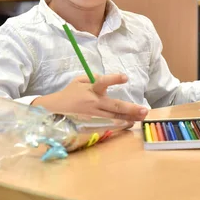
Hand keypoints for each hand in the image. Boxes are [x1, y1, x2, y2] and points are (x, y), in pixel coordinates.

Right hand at [32, 73, 147, 120]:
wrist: (56, 108)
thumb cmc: (69, 92)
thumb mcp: (79, 79)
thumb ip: (94, 77)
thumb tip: (106, 79)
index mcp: (90, 89)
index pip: (103, 82)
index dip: (114, 79)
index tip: (125, 77)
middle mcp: (94, 103)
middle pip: (115, 106)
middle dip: (130, 108)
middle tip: (143, 110)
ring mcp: (95, 114)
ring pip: (115, 116)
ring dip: (129, 117)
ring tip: (141, 116)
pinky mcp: (94, 121)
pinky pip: (110, 122)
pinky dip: (121, 122)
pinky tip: (131, 122)